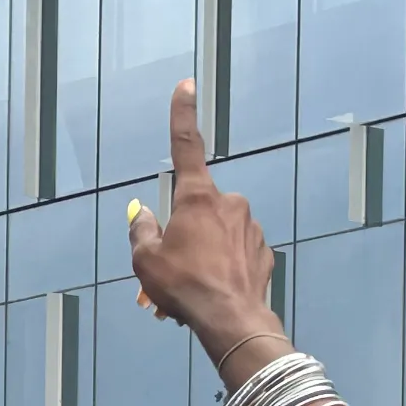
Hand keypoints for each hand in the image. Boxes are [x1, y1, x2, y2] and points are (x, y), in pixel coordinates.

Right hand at [126, 80, 283, 376]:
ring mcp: (251, 227)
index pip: (186, 145)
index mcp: (198, 197)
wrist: (232, 321)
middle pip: (199, 209)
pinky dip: (224, 270)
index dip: (182, 113)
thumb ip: (140, 232)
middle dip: (185, 234)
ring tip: (192, 290)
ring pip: (219, 236)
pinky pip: (237, 255)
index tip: (186, 84)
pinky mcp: (265, 252)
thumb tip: (142, 215)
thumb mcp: (146, 261)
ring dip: (204, 255)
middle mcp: (230, 203)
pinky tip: (216, 293)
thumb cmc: (184, 287)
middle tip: (172, 270)